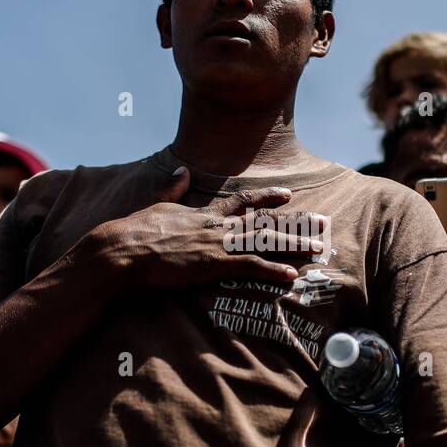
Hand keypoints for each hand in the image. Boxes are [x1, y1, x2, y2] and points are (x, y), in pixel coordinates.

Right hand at [87, 167, 323, 289]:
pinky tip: (290, 275)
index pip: (243, 202)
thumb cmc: (134, 231)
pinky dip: (271, 270)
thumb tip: (181, 171)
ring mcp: (217, 244)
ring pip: (264, 242)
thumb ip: (172, 189)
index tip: (287, 195)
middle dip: (295, 222)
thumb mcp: (156, 204)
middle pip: (264, 222)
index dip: (267, 198)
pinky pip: (249, 267)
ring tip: (316, 248)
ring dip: (292, 245)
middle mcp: (217, 225)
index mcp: (204, 213)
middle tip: (322, 221)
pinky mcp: (213, 264)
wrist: (124, 249)